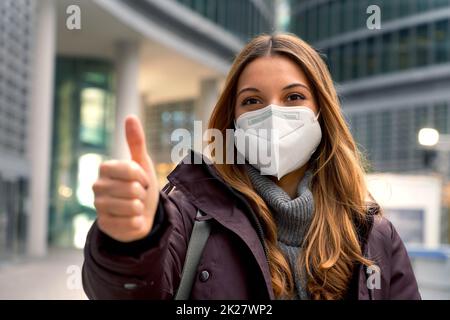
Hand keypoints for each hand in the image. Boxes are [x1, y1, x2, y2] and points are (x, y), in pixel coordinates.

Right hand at [92, 115, 159, 241]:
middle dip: (142, 194)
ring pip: (133, 207)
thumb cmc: (140, 186)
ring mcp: (99, 207)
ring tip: (134, 206)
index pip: (131, 169)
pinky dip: (138, 223)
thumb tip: (130, 116)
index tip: (141, 179)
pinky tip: (131, 220)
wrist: (140, 213)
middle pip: (133, 189)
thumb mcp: (142, 163)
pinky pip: (132, 223)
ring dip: (140, 208)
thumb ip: (136, 141)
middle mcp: (97, 187)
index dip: (143, 176)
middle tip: (137, 195)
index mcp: (105, 169)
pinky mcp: (105, 226)